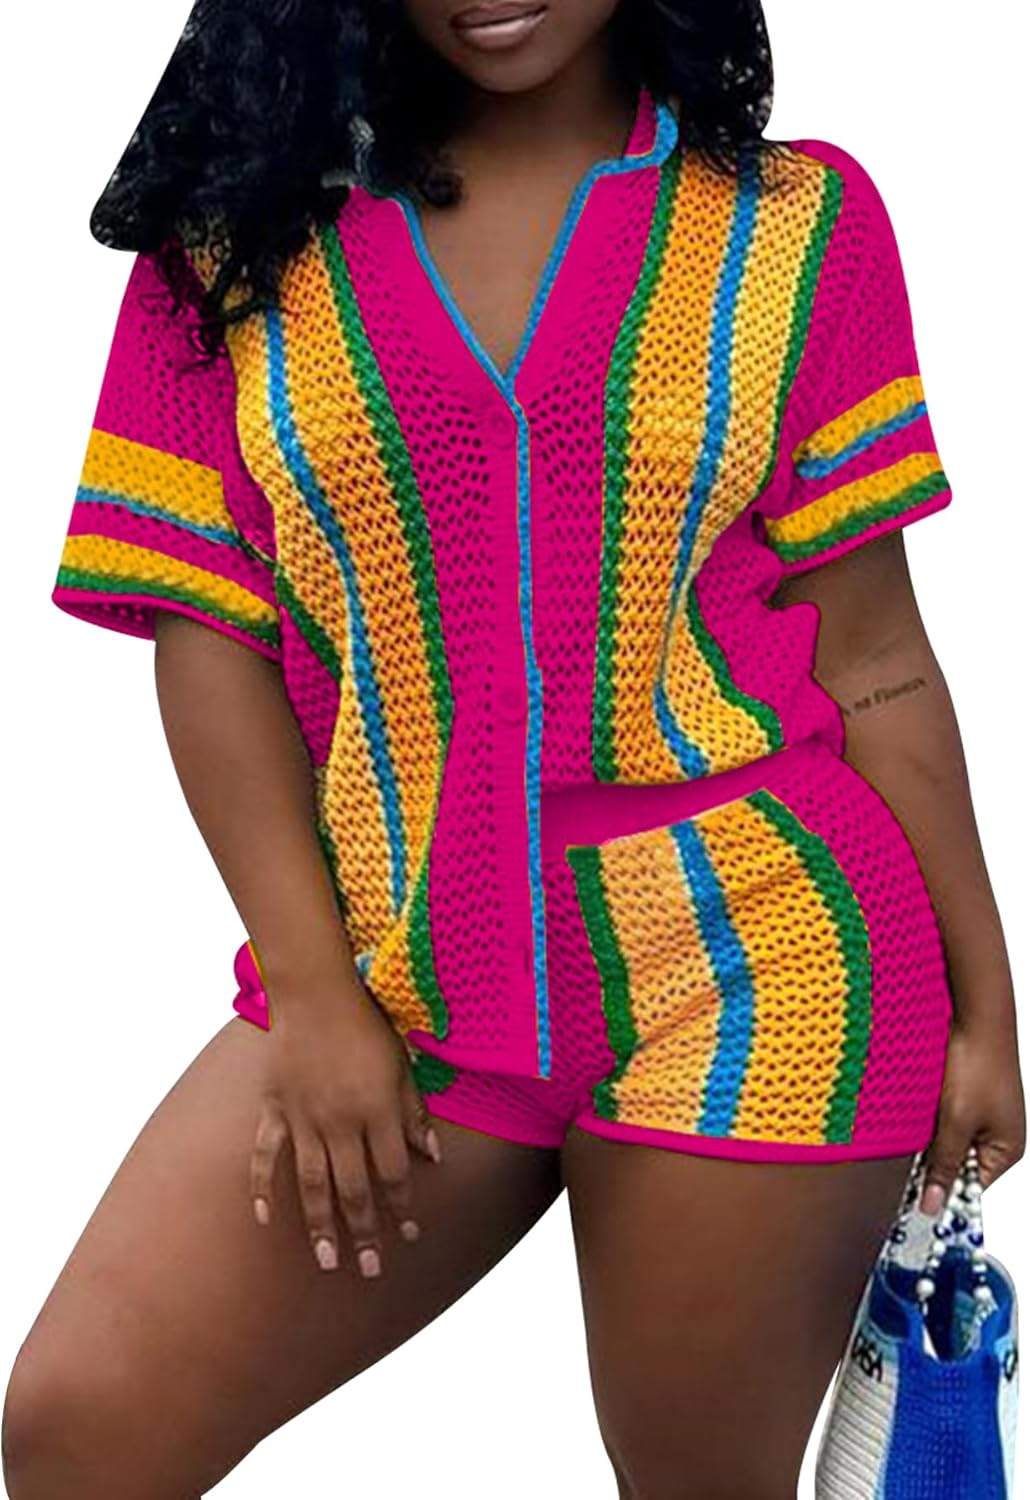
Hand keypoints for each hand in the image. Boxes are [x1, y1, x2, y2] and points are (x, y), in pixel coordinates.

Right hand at [248, 973, 441, 1276]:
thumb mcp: (402, 1064)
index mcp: (376, 1111)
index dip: (403, 1207)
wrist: (316, 991)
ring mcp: (303, 1118)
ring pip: (312, 1184)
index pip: (393, 1173)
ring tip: (328, 1261)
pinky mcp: (274, 1108)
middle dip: (364, 1233)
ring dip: (320, 1226)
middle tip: (368, 1270)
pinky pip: (265, 1155)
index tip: (411, 1236)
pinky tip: (265, 1217)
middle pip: (354, 1189)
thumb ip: (415, 1112)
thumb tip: (433, 1156)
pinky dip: (262, 1187)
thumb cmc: (366, 1024)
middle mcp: (340, 1122)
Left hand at [919, 1016, 1025, 1213]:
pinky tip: (921, 1100)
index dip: (940, 1190)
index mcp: (1006, 1150)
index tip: (911, 1197)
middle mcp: (997, 1135)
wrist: (976, 1012)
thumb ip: (943, 1165)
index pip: (970, 1188)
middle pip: (955, 1163)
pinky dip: (929, 1112)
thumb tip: (934, 1206)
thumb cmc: (978, 1063)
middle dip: (931, 1155)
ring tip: (923, 1113)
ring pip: (944, 1138)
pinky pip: (942, 1115)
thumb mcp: (956, 1121)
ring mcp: (982, 1114)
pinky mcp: (966, 1094)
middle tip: (912, 1142)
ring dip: (928, 1131)